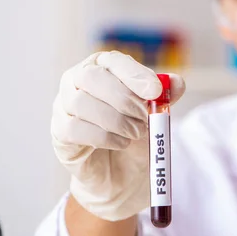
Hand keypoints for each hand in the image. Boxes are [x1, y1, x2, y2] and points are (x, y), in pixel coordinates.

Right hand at [51, 51, 184, 220]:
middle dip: (124, 98)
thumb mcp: (154, 115)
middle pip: (92, 77)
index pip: (112, 60)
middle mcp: (76, 80)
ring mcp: (64, 105)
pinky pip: (75, 129)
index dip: (134, 74)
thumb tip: (177, 83)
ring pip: (82, 103)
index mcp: (102, 67)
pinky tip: (120, 144)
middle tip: (144, 118)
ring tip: (135, 133)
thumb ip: (165, 98)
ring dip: (116, 120)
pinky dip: (103, 137)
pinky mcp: (59, 131)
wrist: (120, 175)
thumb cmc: (134, 135)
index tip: (156, 90)